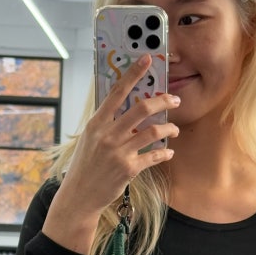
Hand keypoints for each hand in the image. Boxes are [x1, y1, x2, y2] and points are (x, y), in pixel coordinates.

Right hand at [42, 56, 180, 254]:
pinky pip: (154, 156)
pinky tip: (168, 152)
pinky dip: (164, 153)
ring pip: (154, 132)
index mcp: (97, 122)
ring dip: (169, 128)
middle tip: (175, 99)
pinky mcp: (129, 169)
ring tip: (174, 128)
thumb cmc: (85, 165)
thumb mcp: (90, 139)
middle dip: (164, 100)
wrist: (79, 195)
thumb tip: (126, 107)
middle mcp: (108, 134)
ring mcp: (119, 152)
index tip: (147, 59)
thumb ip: (107, 123)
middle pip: (143, 108)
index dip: (134, 73)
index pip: (118, 91)